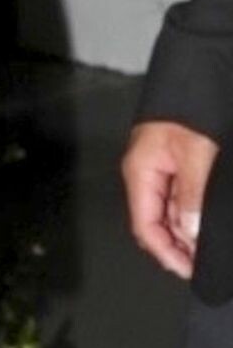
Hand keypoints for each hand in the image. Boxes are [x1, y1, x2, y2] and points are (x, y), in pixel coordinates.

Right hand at [122, 120, 218, 277]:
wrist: (194, 78)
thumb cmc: (188, 111)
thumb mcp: (195, 154)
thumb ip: (191, 196)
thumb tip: (191, 234)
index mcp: (140, 173)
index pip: (144, 226)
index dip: (166, 252)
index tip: (190, 270)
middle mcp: (144, 175)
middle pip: (154, 224)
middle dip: (177, 247)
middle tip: (203, 263)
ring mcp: (158, 171)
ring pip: (167, 214)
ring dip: (185, 233)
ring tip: (208, 247)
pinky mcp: (173, 167)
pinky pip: (177, 200)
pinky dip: (190, 216)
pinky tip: (204, 225)